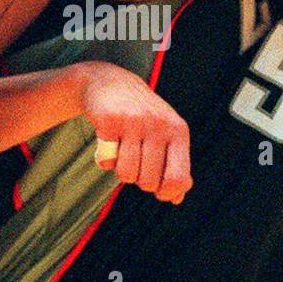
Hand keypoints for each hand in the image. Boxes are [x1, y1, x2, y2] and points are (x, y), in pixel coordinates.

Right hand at [73, 61, 191, 203]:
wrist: (110, 82)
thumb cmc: (143, 117)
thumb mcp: (166, 135)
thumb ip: (176, 165)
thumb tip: (176, 198)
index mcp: (178, 131)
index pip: (177, 179)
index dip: (167, 193)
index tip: (159, 191)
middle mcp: (158, 125)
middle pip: (148, 182)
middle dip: (139, 179)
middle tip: (136, 160)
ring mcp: (134, 121)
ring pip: (126, 174)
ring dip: (121, 169)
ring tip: (123, 150)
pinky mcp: (109, 121)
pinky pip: (106, 161)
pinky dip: (104, 159)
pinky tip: (108, 142)